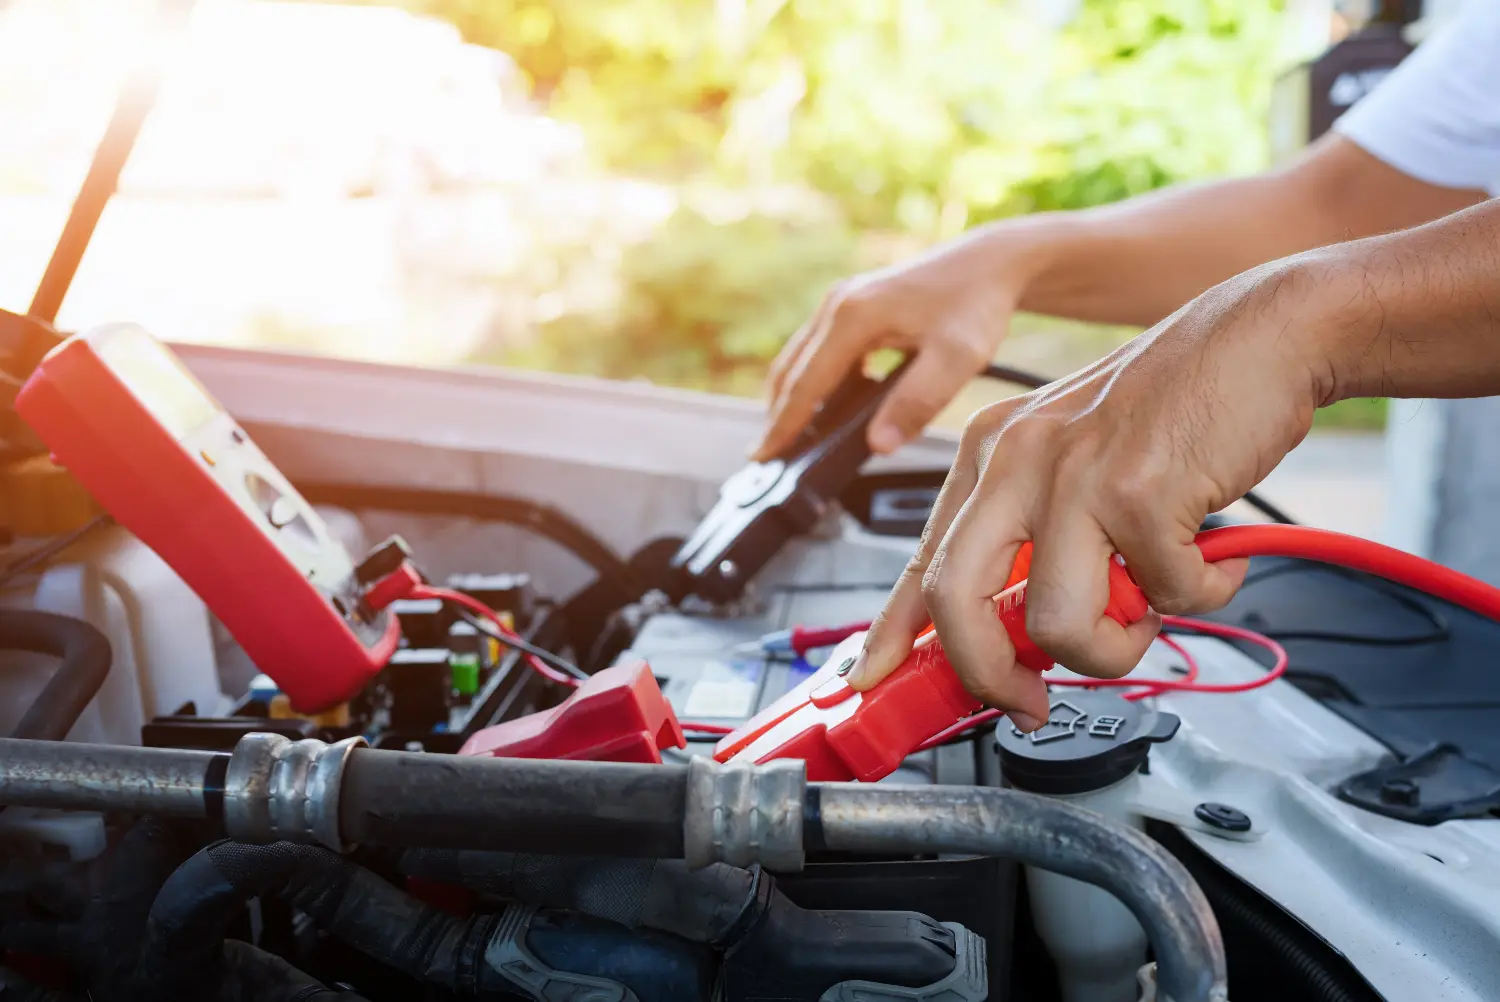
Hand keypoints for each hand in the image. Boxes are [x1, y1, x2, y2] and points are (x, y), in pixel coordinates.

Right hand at [752, 226, 1043, 460]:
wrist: (992, 262)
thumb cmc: (977, 306)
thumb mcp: (958, 359)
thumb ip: (918, 402)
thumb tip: (878, 445)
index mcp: (852, 316)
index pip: (806, 383)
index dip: (784, 425)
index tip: (763, 457)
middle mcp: (837, 303)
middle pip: (791, 369)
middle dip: (777, 415)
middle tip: (767, 458)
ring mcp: (842, 299)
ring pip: (800, 357)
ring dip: (791, 397)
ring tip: (788, 438)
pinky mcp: (853, 302)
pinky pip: (818, 348)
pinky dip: (811, 379)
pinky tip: (825, 406)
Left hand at [843, 262, 1329, 728]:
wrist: (1265, 333)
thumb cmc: (1178, 404)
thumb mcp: (1076, 456)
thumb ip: (1038, 531)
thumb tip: (1021, 632)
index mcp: (990, 452)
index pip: (922, 559)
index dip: (892, 632)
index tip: (870, 678)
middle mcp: (1016, 459)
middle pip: (955, 601)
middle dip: (987, 675)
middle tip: (1028, 702)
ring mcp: (1073, 474)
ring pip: (1056, 624)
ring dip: (1116, 647)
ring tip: (1155, 608)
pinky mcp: (1139, 492)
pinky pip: (1163, 598)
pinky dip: (1202, 593)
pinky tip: (1216, 556)